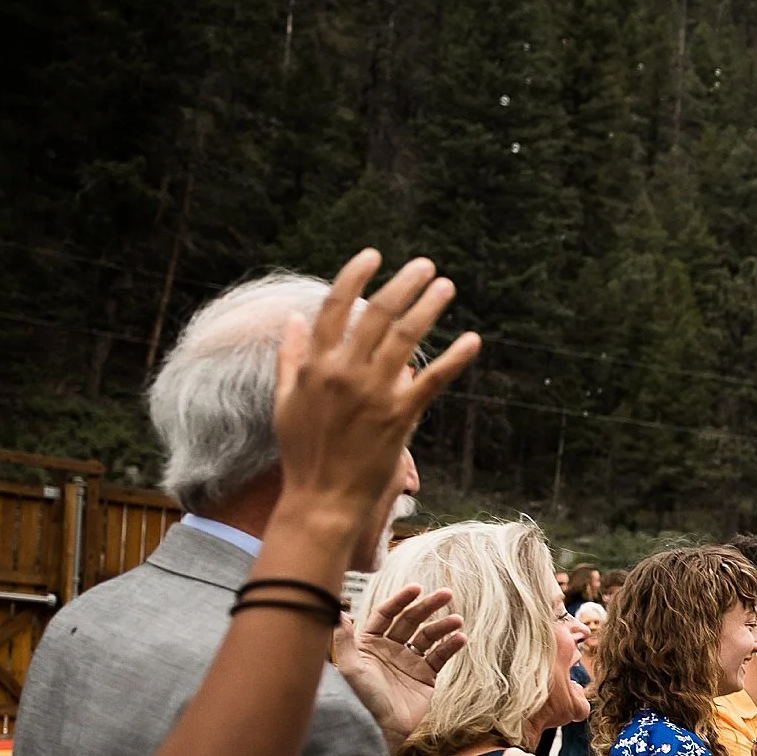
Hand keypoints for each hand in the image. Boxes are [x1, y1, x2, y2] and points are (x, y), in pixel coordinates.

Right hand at [270, 250, 480, 554]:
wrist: (321, 500)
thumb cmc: (302, 453)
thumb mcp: (284, 401)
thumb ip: (289, 357)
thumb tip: (293, 318)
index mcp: (315, 365)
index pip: (335, 307)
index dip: (355, 276)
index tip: (373, 255)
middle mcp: (344, 373)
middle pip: (376, 314)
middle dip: (402, 284)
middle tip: (424, 264)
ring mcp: (372, 394)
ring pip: (405, 338)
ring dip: (428, 307)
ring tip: (445, 285)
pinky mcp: (399, 417)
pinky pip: (432, 380)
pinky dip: (454, 359)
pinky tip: (472, 339)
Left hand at [332, 584, 464, 752]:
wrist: (378, 729)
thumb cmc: (359, 698)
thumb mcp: (349, 666)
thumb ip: (345, 637)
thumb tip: (336, 610)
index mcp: (370, 643)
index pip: (387, 614)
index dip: (401, 600)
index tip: (416, 589)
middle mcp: (391, 649)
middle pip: (411, 621)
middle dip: (429, 606)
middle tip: (446, 594)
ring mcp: (409, 662)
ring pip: (429, 637)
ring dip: (443, 627)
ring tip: (457, 620)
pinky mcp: (425, 677)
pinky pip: (440, 657)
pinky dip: (450, 647)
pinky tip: (459, 639)